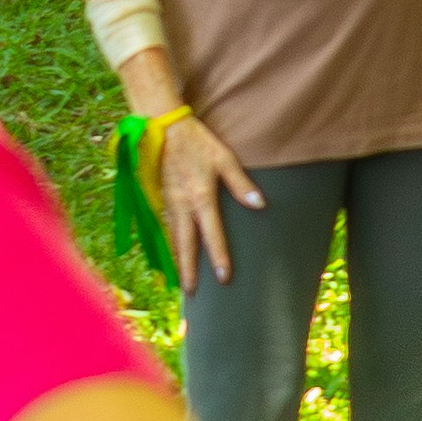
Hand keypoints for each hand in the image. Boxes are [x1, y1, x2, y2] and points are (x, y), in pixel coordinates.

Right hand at [150, 107, 261, 284]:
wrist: (163, 127)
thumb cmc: (197, 142)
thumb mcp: (223, 158)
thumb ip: (241, 184)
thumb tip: (260, 205)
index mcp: (201, 196)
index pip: (212, 233)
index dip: (218, 256)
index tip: (224, 277)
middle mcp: (182, 205)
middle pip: (185, 244)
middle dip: (188, 269)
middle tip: (191, 293)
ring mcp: (168, 203)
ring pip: (172, 238)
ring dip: (177, 260)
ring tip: (180, 281)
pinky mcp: (160, 199)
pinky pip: (165, 227)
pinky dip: (168, 245)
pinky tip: (172, 254)